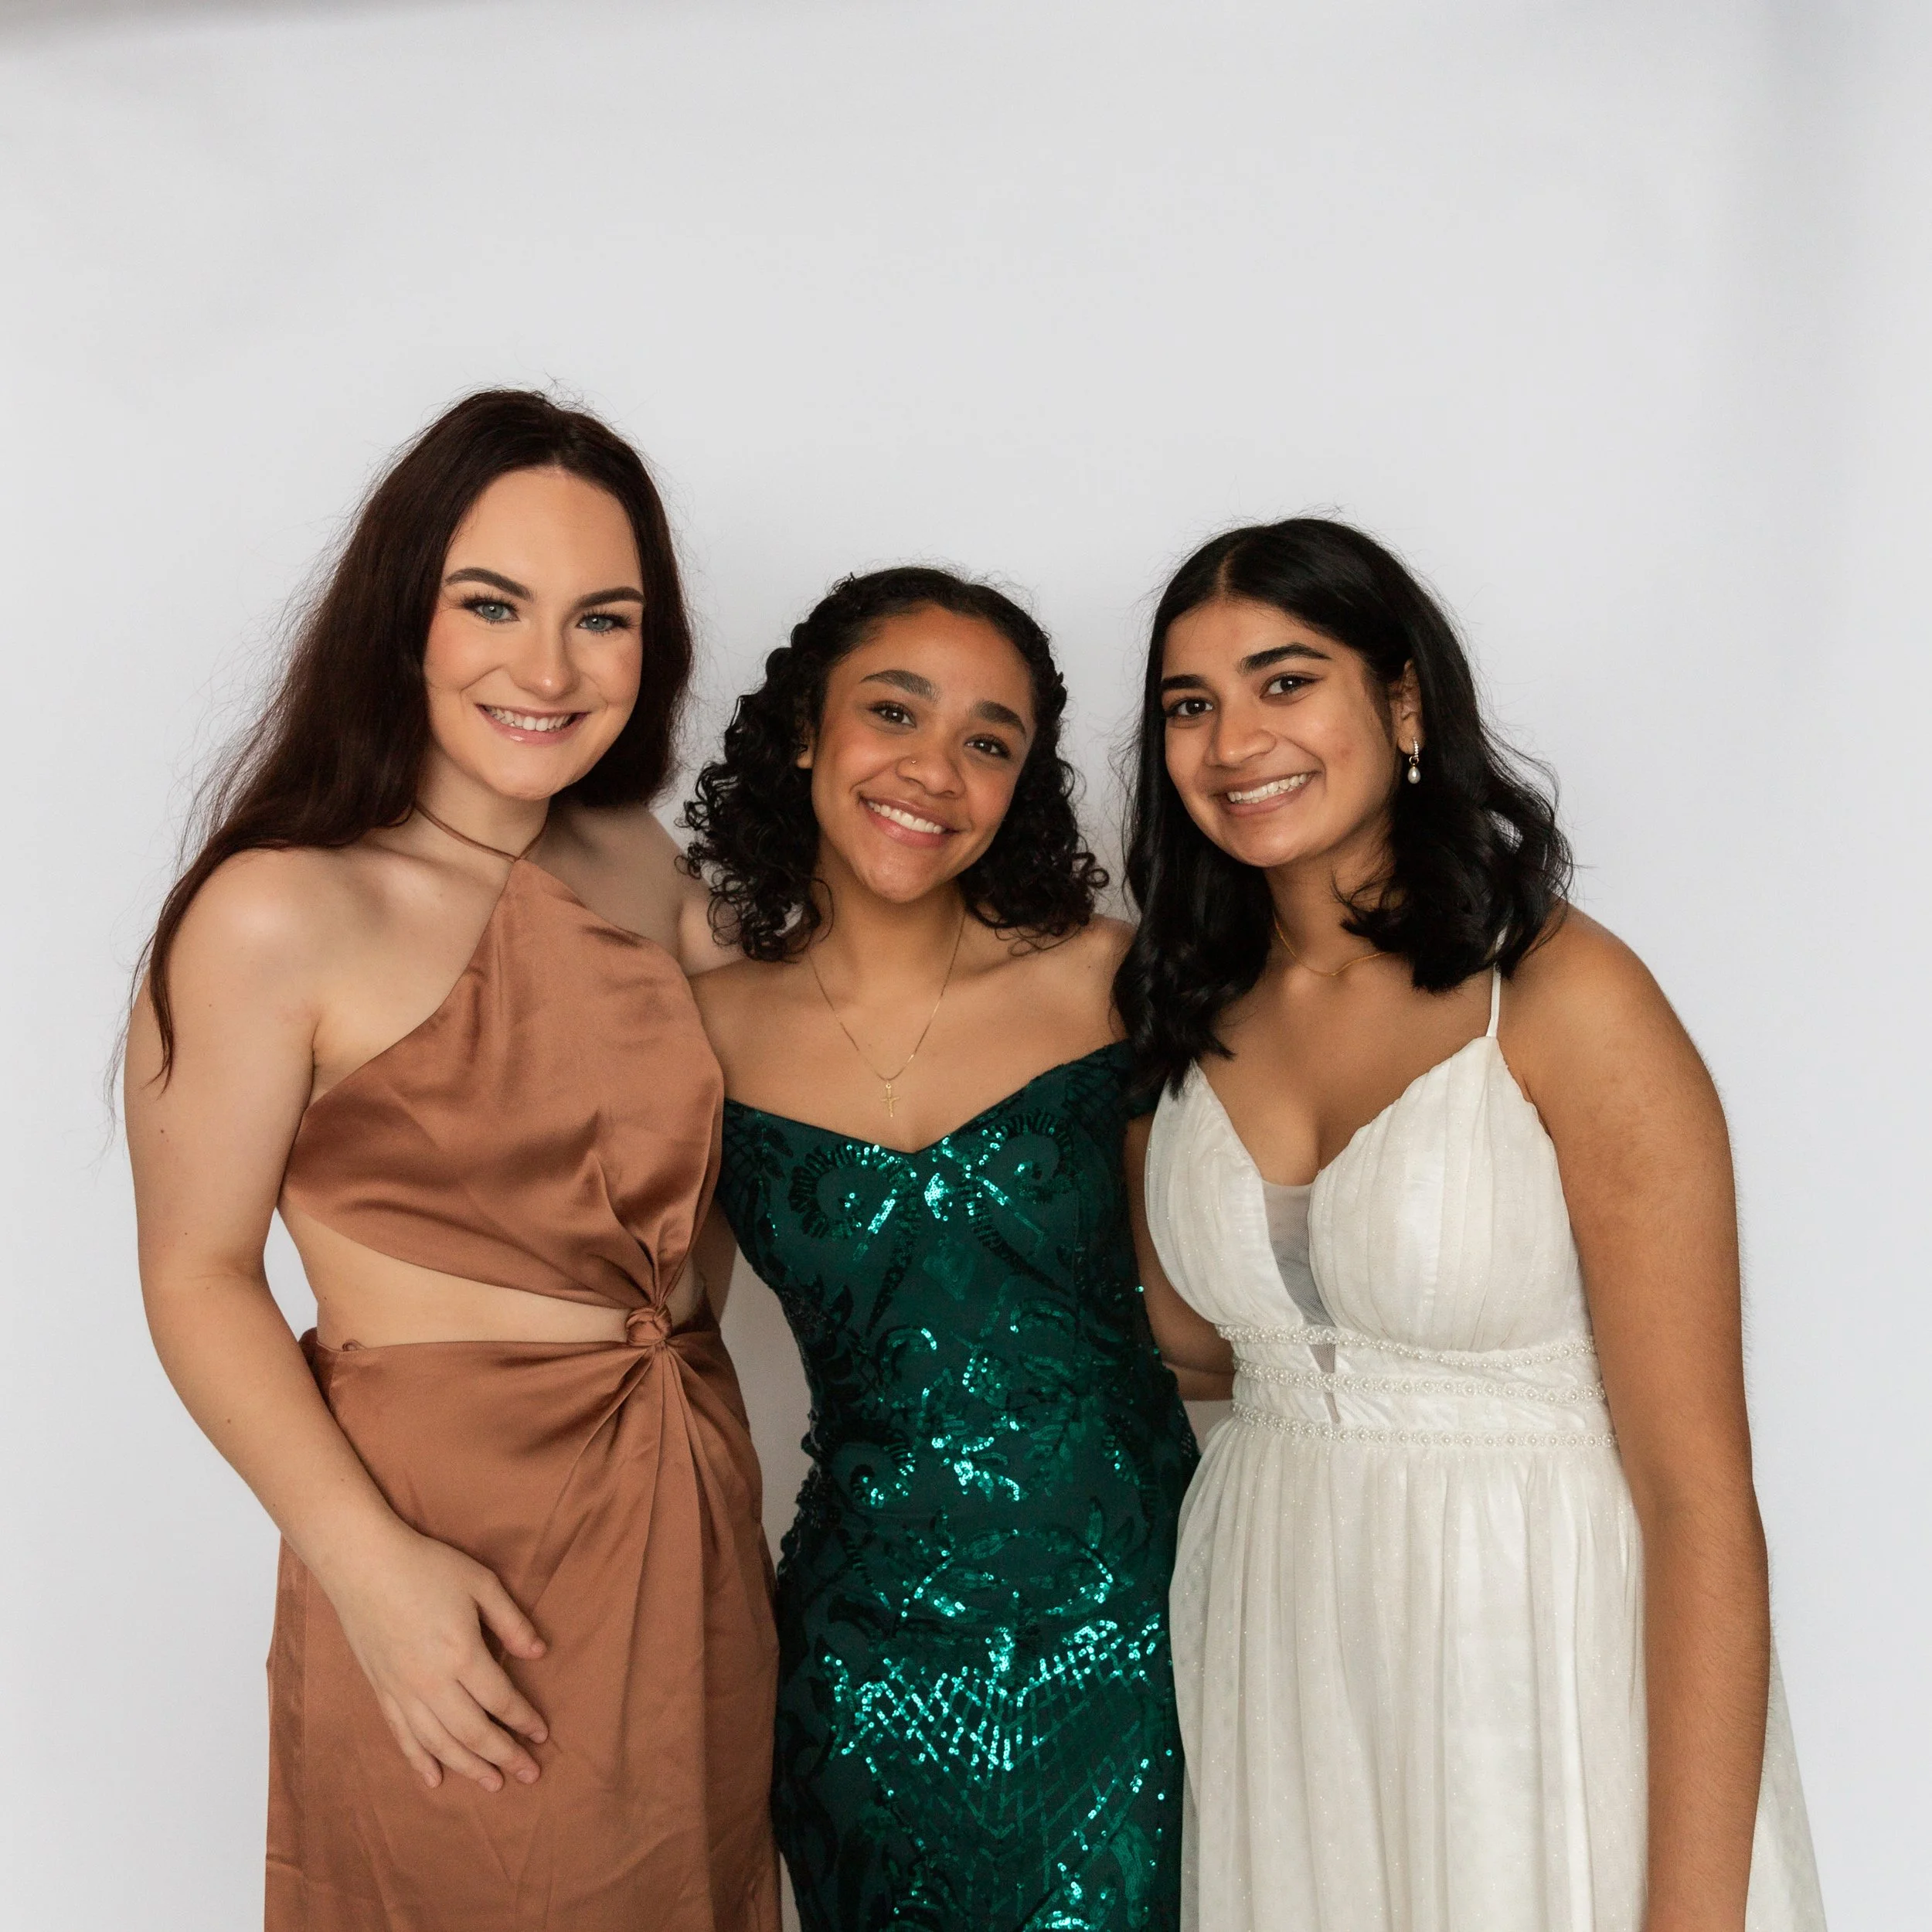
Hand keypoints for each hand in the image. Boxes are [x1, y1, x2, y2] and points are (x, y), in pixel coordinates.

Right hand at [326, 1524, 550, 1791]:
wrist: (364, 1565)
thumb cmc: (427, 1566)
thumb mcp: (481, 1583)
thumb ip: (511, 1622)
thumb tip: (540, 1654)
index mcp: (462, 1654)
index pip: (501, 1700)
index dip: (524, 1720)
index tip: (543, 1735)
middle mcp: (432, 1683)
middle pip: (474, 1732)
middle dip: (504, 1755)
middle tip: (529, 1774)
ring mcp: (402, 1691)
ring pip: (440, 1743)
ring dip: (469, 1767)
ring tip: (493, 1783)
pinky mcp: (382, 1692)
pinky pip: (402, 1737)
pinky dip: (420, 1761)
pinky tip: (434, 1780)